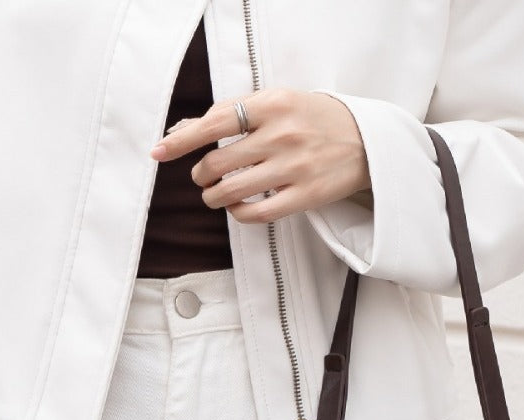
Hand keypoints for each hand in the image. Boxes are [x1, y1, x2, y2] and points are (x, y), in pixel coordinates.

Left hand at [150, 89, 371, 224]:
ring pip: (233, 190)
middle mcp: (281, 135)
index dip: (182, 141)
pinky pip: (258, 213)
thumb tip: (183, 129)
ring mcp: (294, 168)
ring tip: (214, 194)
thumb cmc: (312, 118)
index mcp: (272, 105)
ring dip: (213, 197)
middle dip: (201, 174)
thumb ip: (233, 111)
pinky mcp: (305, 196)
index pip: (215, 122)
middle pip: (219, 162)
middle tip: (203, 176)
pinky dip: (238, 213)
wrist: (365, 140)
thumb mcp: (276, 101)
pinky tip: (236, 208)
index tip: (158, 152)